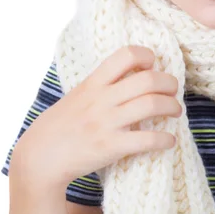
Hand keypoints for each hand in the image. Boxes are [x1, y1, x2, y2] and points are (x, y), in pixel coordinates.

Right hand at [11, 46, 182, 189]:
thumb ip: (102, 84)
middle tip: (173, 90)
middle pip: (148, 80)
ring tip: (175, 111)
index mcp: (94, 83)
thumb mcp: (78, 95)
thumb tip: (133, 75)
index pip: (126, 55)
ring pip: (152, 105)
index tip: (152, 66)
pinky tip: (169, 141)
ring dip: (172, 107)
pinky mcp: (110, 147)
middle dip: (169, 83)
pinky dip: (165, 139)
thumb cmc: (61, 125)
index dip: (146, 56)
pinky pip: (147, 139)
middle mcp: (101, 99)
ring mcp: (106, 123)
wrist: (39, 158)